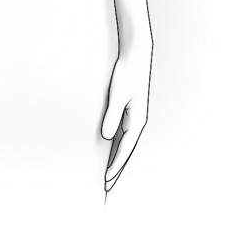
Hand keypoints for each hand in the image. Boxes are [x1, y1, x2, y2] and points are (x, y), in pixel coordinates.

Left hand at [101, 34, 152, 191]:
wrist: (136, 55)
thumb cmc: (127, 73)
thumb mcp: (117, 95)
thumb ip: (112, 116)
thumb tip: (106, 138)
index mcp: (137, 121)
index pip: (124, 150)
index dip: (115, 166)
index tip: (106, 180)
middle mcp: (137, 122)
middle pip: (125, 151)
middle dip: (116, 169)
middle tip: (107, 188)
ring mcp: (133, 117)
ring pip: (124, 144)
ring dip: (116, 159)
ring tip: (106, 175)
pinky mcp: (129, 110)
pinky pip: (121, 135)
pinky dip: (116, 146)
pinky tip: (108, 152)